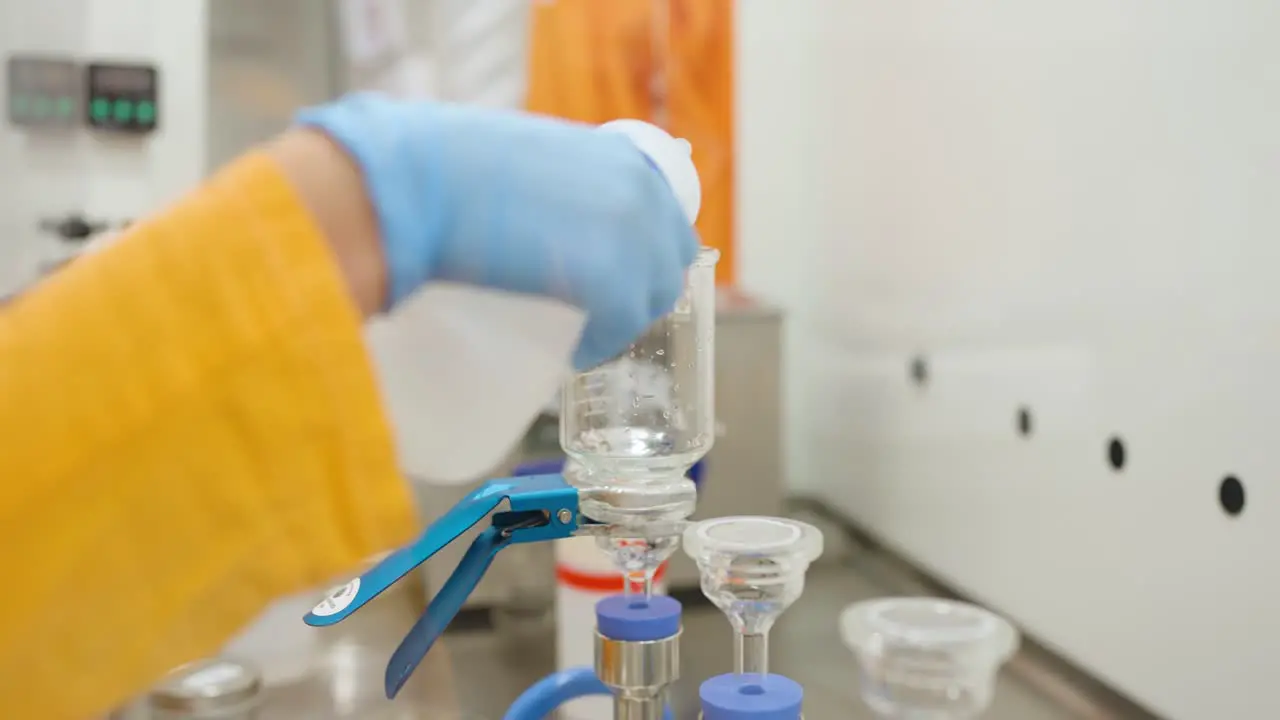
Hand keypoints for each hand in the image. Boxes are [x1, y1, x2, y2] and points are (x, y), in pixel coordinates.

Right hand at [295, 94, 698, 368]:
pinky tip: (571, 351)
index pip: (667, 218)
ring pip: (647, 301)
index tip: (620, 274)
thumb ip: (560, 182)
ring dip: (619, 321)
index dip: (646, 252)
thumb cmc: (451, 165)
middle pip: (667, 263)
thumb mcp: (529, 157)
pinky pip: (619, 328)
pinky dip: (596, 345)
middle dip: (638, 290)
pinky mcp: (611, 283)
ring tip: (579, 332)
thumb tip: (556, 216)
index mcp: (625, 159)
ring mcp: (632, 239)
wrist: (423, 183)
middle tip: (598, 310)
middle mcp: (641, 195)